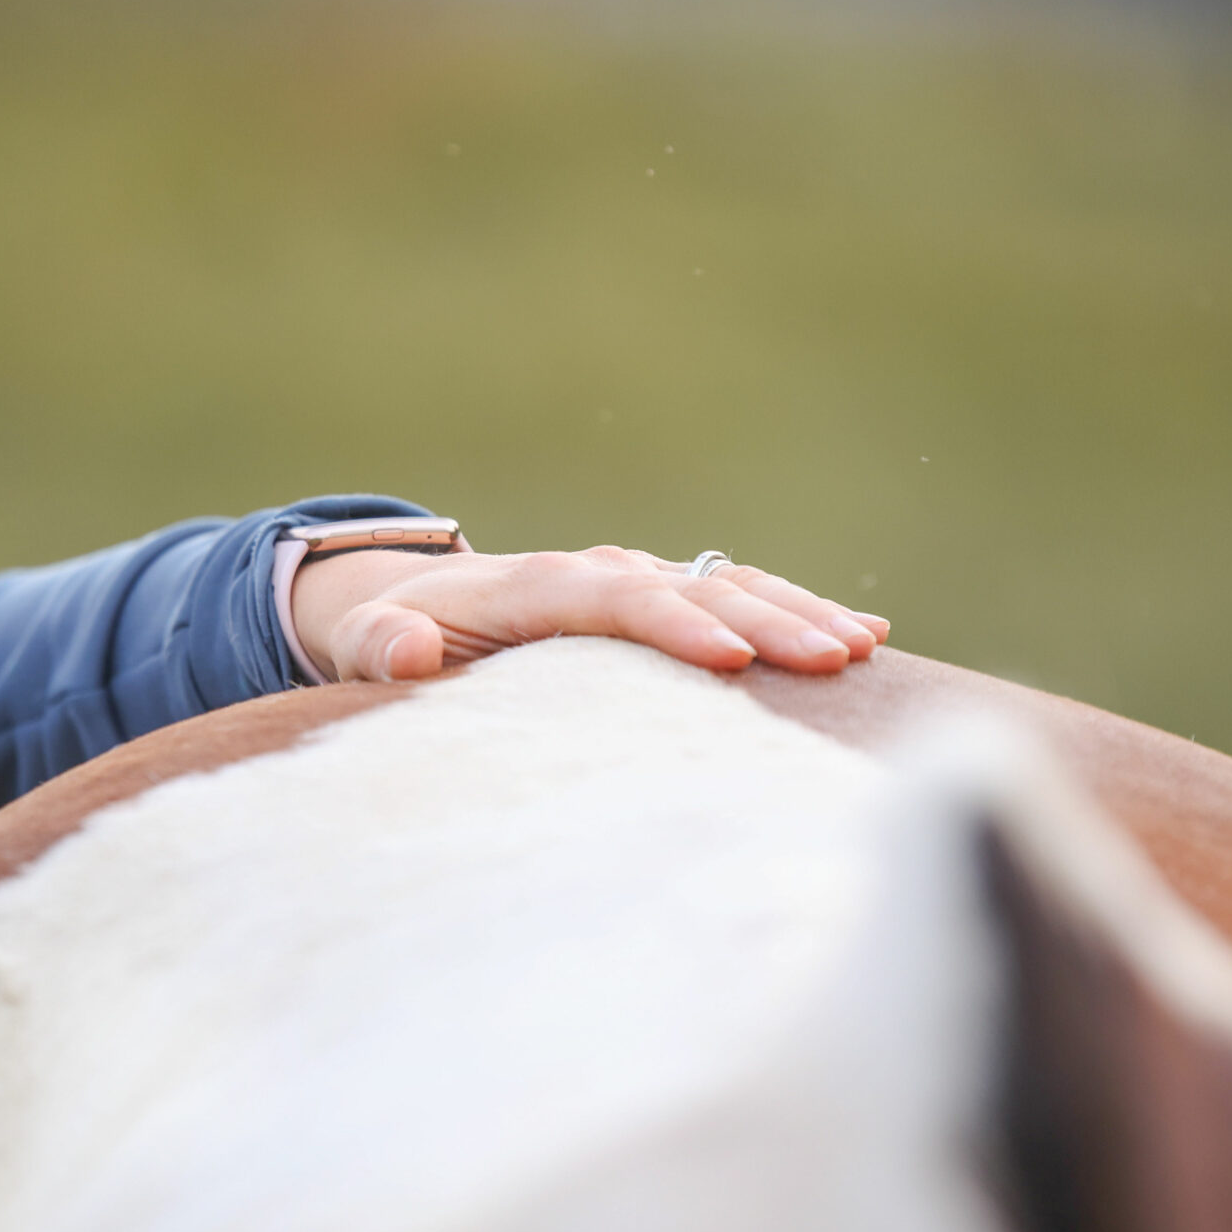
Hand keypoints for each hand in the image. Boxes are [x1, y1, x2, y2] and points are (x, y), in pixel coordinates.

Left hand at [290, 546, 886, 682]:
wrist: (412, 601)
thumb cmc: (393, 638)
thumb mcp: (366, 647)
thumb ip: (380, 649)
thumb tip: (407, 650)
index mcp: (535, 586)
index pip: (615, 600)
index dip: (673, 626)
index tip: (730, 658)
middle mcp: (598, 572)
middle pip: (694, 587)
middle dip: (767, 619)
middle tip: (834, 659)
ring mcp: (637, 581)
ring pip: (731, 584)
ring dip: (799, 612)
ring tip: (862, 647)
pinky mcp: (662, 601)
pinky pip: (740, 598)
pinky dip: (798, 611)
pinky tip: (865, 638)